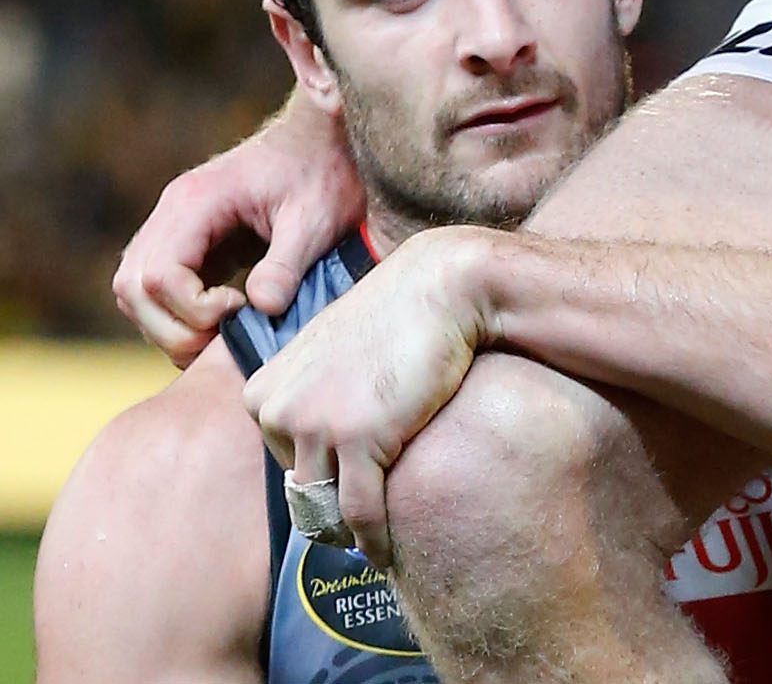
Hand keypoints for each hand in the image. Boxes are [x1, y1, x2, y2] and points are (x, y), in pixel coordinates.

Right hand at [113, 91, 364, 363]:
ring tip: (223, 332)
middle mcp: (172, 211)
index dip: (193, 308)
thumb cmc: (320, 169)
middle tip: (228, 335)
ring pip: (134, 293)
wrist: (317, 138)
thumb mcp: (317, 216)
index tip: (241, 307)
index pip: (160, 274)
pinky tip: (219, 320)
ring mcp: (171, 226)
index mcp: (197, 198)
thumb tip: (262, 308)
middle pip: (133, 288)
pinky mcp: (181, 242)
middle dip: (174, 328)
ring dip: (170, 326)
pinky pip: (154, 290)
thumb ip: (288, 263)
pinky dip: (176, 315)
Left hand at [244, 228, 491, 570]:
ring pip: (326, 508)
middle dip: (332, 511)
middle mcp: (278, 411)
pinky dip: (375, 538)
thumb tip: (309, 447)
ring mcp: (315, 426)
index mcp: (263, 392)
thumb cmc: (393, 318)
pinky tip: (389, 550)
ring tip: (376, 542)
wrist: (441, 289)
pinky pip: (360, 512)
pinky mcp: (359, 440)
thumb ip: (305, 395)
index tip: (346, 488)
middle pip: (300, 491)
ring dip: (351, 532)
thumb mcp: (326, 352)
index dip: (318, 478)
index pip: (279, 464)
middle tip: (363, 526)